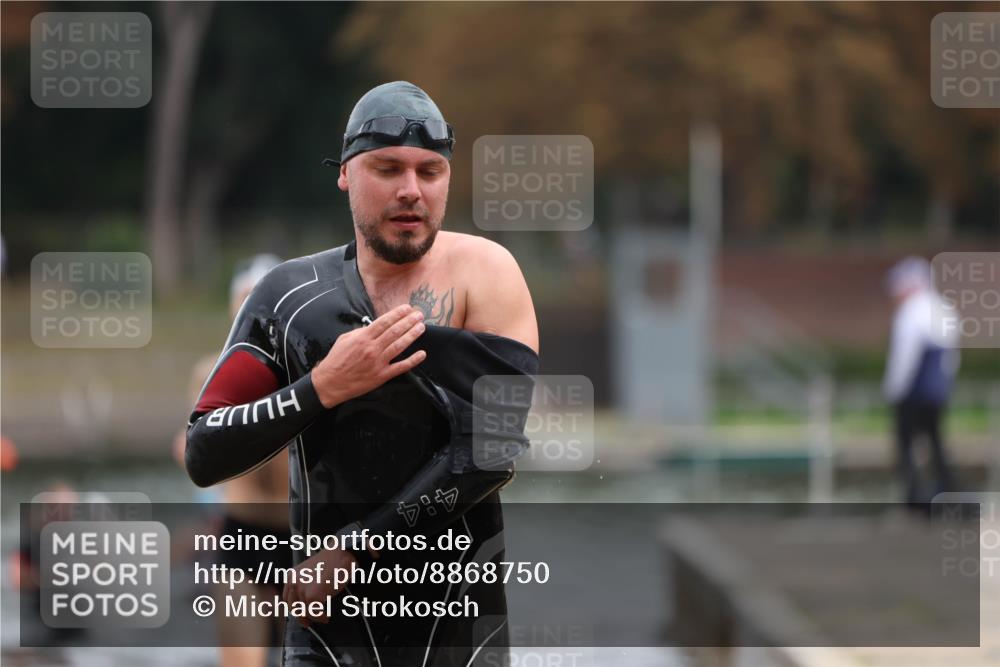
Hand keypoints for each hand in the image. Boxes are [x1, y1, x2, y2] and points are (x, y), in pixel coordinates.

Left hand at [281, 548, 356, 626]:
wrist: (341, 554)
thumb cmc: (331, 561)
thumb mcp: (311, 572)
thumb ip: (304, 585)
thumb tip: (305, 602)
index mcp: (292, 575)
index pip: (287, 598)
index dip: (294, 608)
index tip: (300, 613)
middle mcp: (293, 582)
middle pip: (293, 607)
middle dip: (302, 616)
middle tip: (309, 621)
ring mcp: (301, 589)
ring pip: (304, 612)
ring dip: (314, 617)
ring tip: (323, 618)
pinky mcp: (312, 595)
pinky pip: (314, 613)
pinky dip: (321, 617)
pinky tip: (326, 616)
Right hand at [311, 304, 426, 407]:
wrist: (330, 383)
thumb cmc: (336, 360)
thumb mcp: (344, 339)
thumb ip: (360, 331)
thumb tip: (373, 326)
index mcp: (363, 338)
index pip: (384, 322)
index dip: (398, 314)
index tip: (407, 308)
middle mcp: (372, 348)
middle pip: (395, 332)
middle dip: (409, 321)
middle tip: (419, 315)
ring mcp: (378, 362)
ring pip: (400, 346)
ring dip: (412, 335)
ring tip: (421, 327)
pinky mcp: (382, 376)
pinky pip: (400, 367)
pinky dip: (413, 360)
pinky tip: (422, 354)